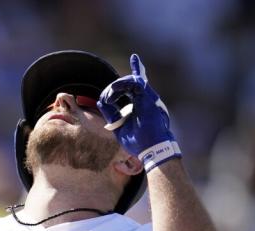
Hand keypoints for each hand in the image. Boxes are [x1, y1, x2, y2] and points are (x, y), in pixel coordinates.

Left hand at [97, 54, 180, 171]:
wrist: (153, 149)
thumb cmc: (138, 142)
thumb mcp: (119, 126)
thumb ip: (111, 113)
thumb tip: (101, 102)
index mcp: (143, 104)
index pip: (138, 84)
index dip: (137, 69)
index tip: (135, 58)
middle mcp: (148, 98)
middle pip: (132, 81)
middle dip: (115, 87)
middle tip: (107, 100)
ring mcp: (149, 98)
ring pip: (132, 80)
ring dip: (116, 87)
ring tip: (109, 98)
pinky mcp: (149, 99)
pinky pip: (135, 83)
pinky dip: (122, 85)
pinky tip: (113, 91)